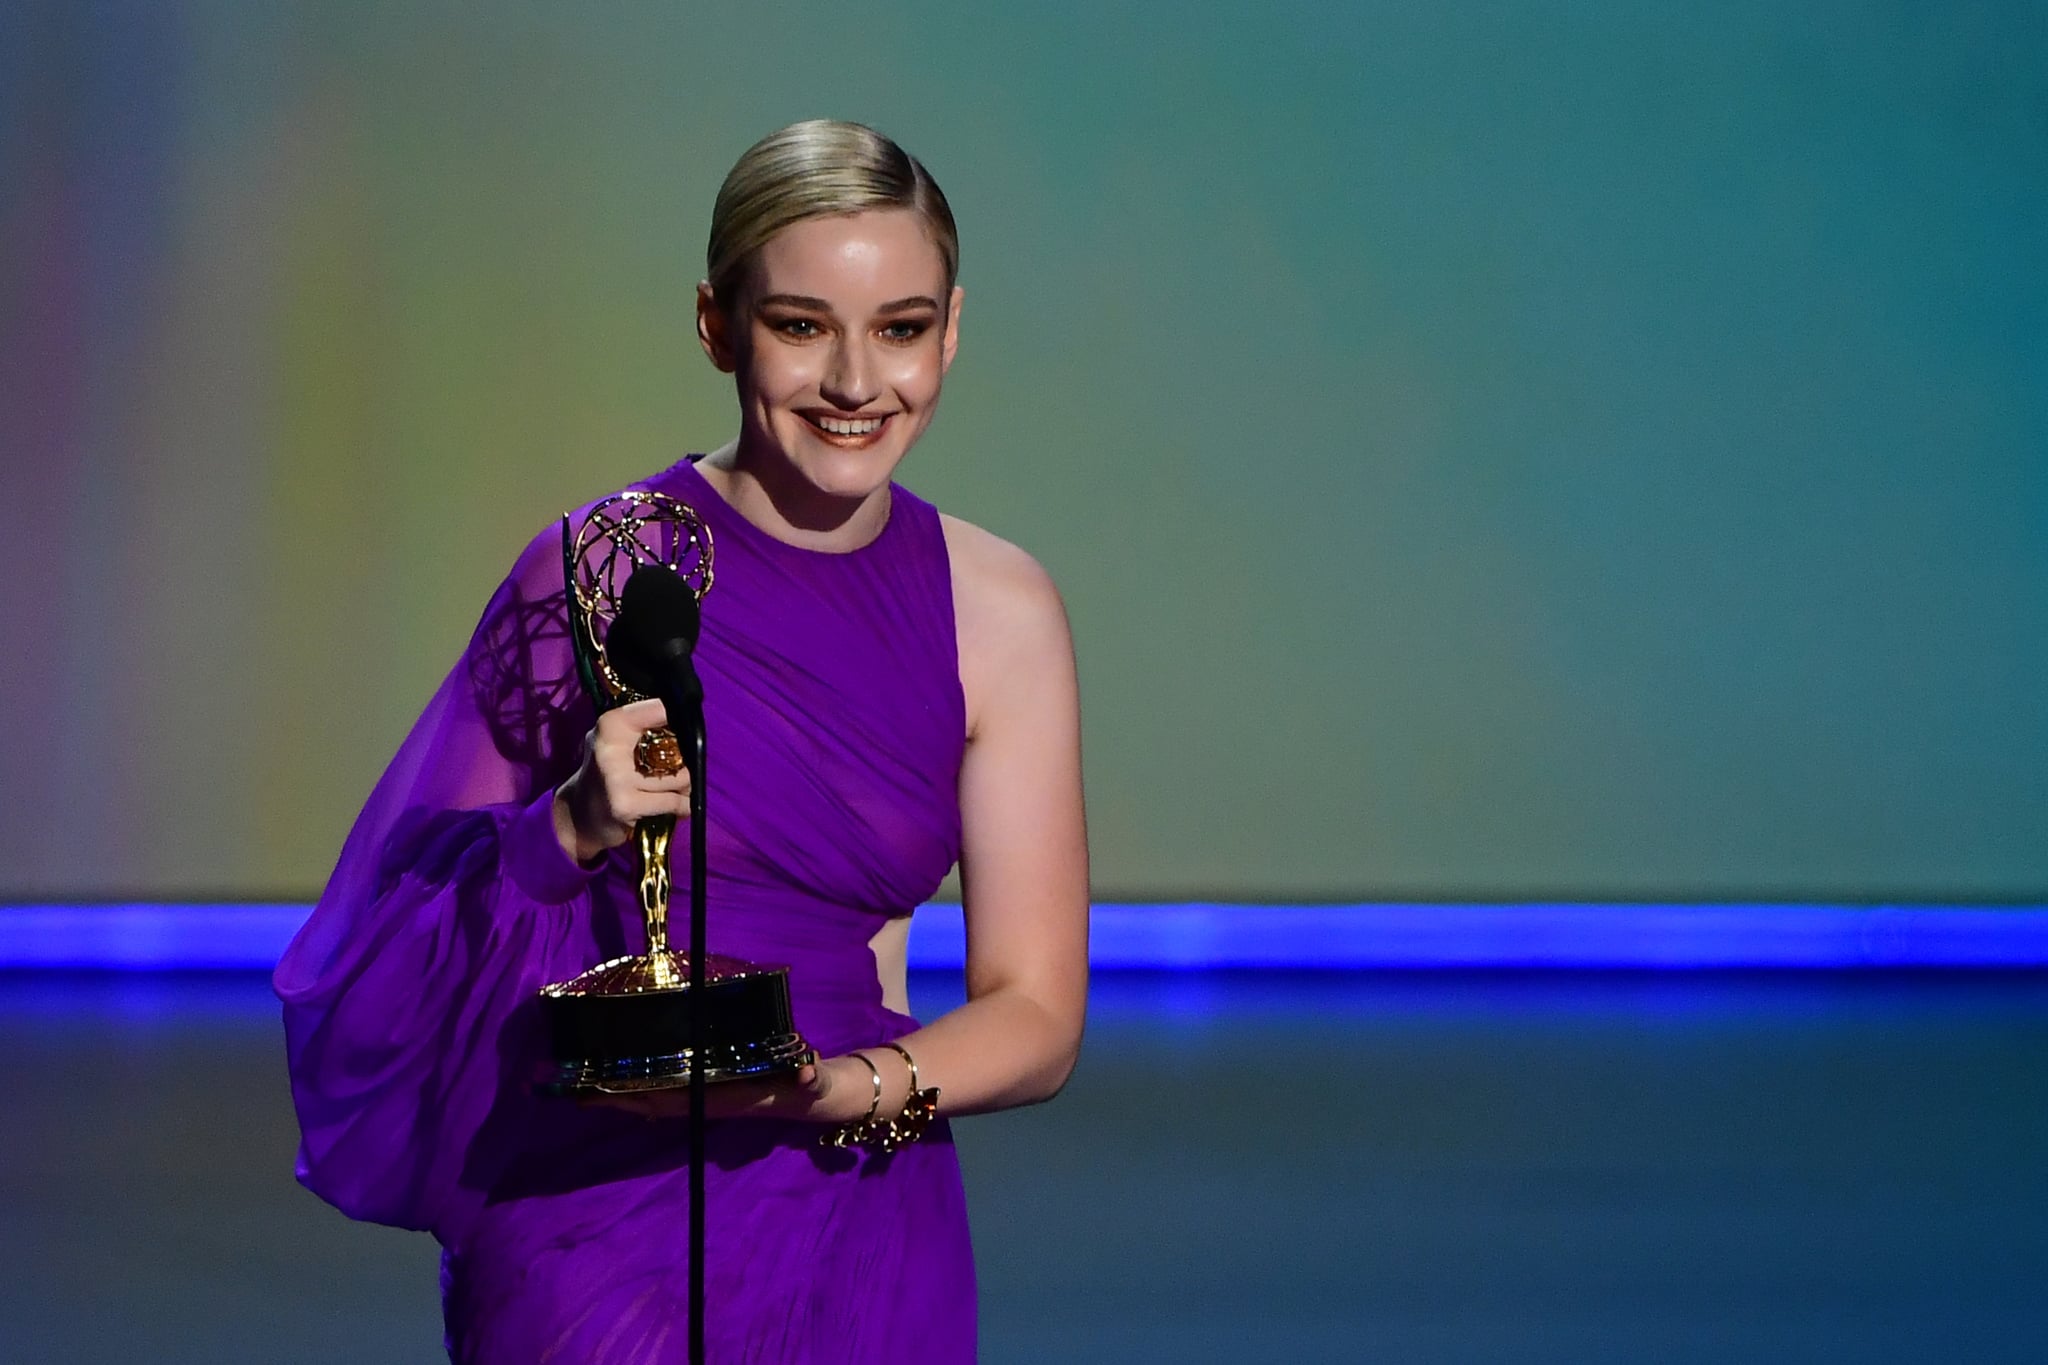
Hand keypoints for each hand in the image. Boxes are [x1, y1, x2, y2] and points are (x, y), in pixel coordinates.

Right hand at [553, 697, 691, 862]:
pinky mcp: (626, 805)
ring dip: (683, 787)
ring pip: (682, 778)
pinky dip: (680, 806)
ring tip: (665, 790)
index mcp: (611, 724)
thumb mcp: (619, 739)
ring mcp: (617, 778)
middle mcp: (611, 748)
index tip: (684, 728)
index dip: (682, 719)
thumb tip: (690, 723)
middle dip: (684, 763)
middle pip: (679, 748)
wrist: (579, 815)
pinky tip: (667, 807)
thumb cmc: (610, 772)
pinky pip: (675, 802)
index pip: (662, 709)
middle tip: (669, 771)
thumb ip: (649, 725)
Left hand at [580, 1056, 874, 1123]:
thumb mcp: (815, 1078)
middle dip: (608, 1096)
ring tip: (576, 1084)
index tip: (601, 1087)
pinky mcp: (706, 1090)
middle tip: (563, 1085)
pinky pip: (663, 1091)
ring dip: (616, 1094)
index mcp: (723, 1097)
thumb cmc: (811, 1084)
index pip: (672, 1096)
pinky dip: (637, 1088)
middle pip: (648, 1100)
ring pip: (651, 1098)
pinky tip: (618, 1082)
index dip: (638, 1093)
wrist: (818, 1099)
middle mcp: (706, 1101)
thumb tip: (811, 1072)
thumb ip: (813, 1074)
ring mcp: (703, 1098)